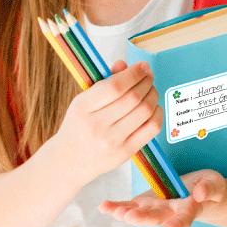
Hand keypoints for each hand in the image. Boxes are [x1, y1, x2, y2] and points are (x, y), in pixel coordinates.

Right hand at [54, 60, 162, 184]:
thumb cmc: (79, 127)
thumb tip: (124, 65)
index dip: (134, 73)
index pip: (115, 86)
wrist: (70, 161)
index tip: (142, 67)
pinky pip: (151, 128)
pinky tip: (153, 108)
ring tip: (151, 90)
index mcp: (82, 108)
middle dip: (146, 82)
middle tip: (149, 76)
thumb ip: (104, 82)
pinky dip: (157, 113)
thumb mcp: (83, 102)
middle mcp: (96, 125)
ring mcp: (112, 141)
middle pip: (133, 97)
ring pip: (145, 111)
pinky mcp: (126, 153)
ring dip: (153, 95)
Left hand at [99, 169, 226, 226]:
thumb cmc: (208, 187)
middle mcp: (169, 213)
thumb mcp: (214, 184)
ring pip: (140, 214)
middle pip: (156, 218)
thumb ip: (210, 189)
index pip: (184, 218)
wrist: (197, 192)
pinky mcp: (144, 203)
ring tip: (115, 211)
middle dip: (143, 218)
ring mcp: (155, 209)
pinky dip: (116, 207)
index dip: (177, 224)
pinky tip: (104, 207)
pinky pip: (129, 206)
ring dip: (126, 213)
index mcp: (188, 209)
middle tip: (131, 217)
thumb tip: (200, 193)